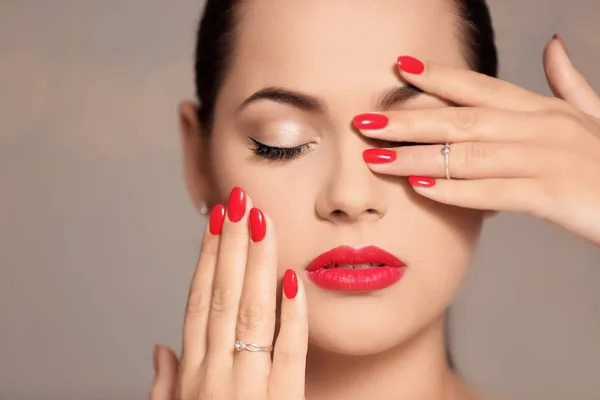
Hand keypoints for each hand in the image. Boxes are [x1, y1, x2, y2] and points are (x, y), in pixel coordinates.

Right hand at [149, 188, 307, 398]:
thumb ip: (166, 383)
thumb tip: (159, 349)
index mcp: (193, 373)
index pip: (199, 301)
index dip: (208, 257)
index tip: (217, 222)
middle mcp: (217, 373)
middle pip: (224, 295)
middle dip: (232, 243)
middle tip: (240, 201)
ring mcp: (249, 385)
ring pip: (253, 311)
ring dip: (257, 260)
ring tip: (262, 220)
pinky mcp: (283, 399)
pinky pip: (290, 350)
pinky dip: (292, 313)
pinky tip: (292, 278)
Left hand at [356, 37, 599, 245]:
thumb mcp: (592, 116)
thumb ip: (569, 83)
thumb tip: (552, 46)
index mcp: (543, 109)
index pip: (482, 86)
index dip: (439, 76)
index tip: (399, 68)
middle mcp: (540, 126)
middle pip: (462, 118)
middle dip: (409, 120)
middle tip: (365, 121)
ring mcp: (546, 158)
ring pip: (469, 154)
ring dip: (418, 157)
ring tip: (377, 161)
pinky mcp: (554, 194)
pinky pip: (495, 191)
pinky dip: (457, 190)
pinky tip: (422, 189)